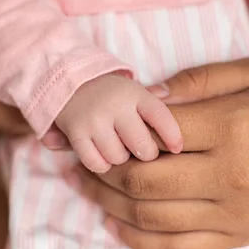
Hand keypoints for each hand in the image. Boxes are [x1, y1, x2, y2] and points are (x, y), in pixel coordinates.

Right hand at [55, 74, 182, 172]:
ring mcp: (94, 119)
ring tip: (118, 147)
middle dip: (146, 153)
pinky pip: (97, 163)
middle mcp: (115, 105)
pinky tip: (102, 155)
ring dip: (120, 159)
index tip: (177, 148)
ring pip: (118, 158)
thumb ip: (157, 109)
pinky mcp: (76, 132)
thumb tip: (178, 134)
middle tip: (142, 150)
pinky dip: (102, 165)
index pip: (161, 116)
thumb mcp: (134, 93)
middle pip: (142, 146)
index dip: (173, 135)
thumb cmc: (111, 95)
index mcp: (135, 93)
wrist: (69, 82)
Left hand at [67, 59, 248, 248]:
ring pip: (153, 218)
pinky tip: (117, 225)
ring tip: (84, 186)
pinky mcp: (237, 237)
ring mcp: (233, 213)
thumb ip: (199, 81)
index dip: (117, 129)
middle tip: (78, 158)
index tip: (95, 125)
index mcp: (232, 128)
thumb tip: (148, 95)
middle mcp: (230, 176)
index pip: (154, 133)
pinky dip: (142, 243)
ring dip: (109, 203)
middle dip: (102, 170)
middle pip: (144, 180)